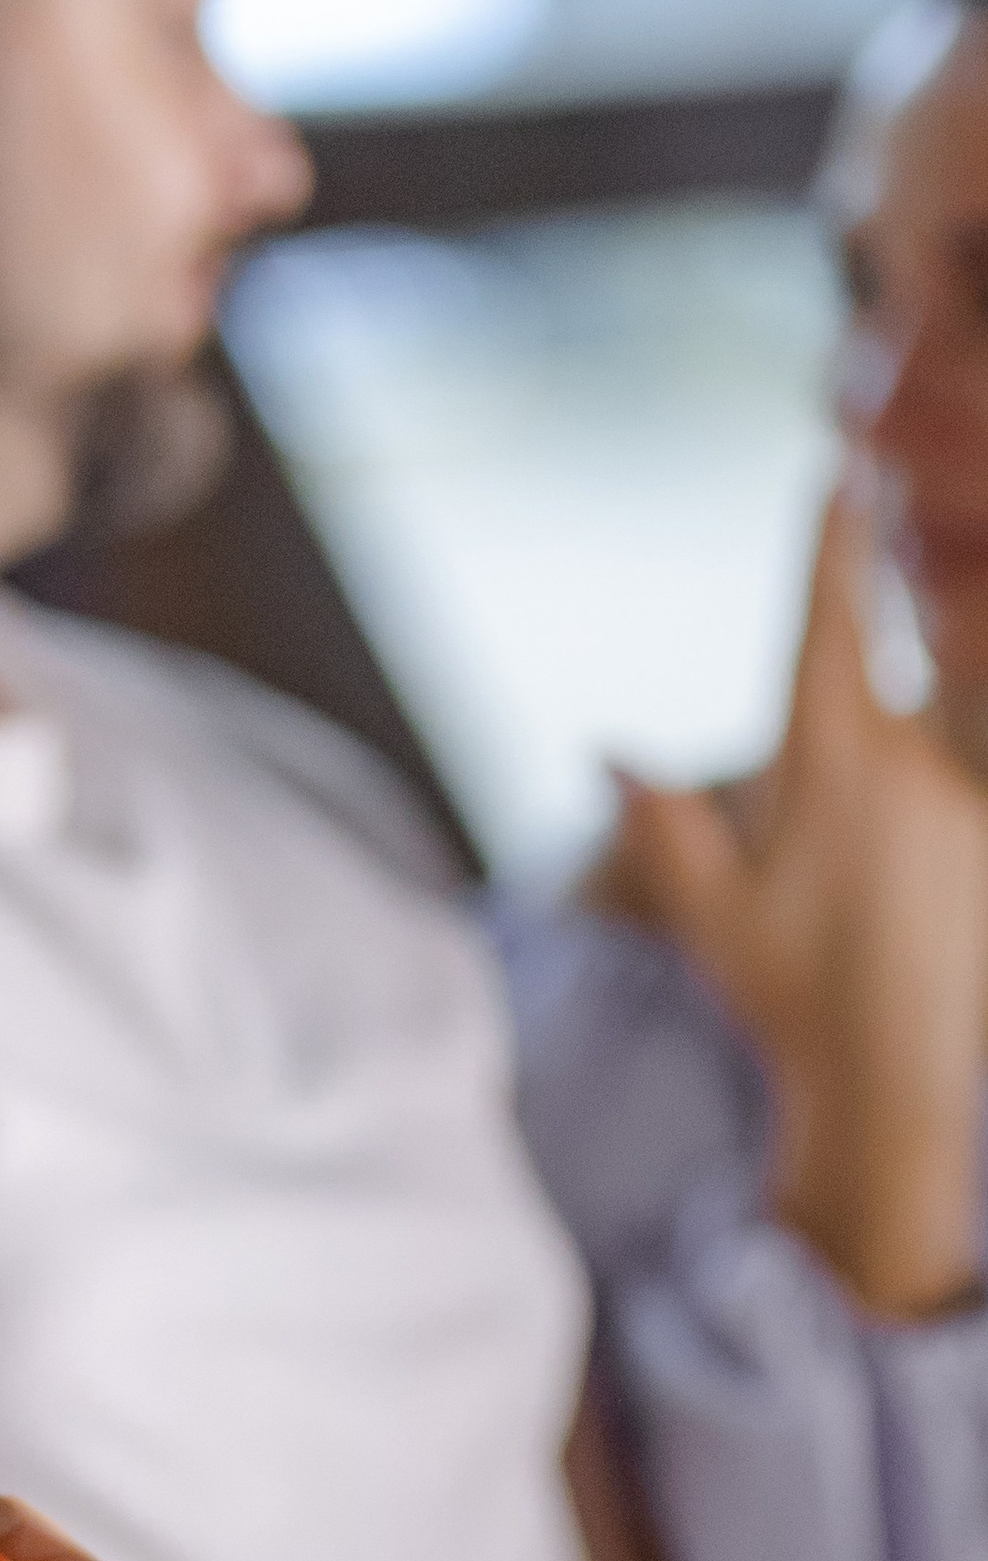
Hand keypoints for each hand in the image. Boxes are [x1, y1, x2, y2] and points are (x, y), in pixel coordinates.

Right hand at [602, 484, 987, 1317]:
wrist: (895, 1084)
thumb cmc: (789, 1002)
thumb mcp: (709, 917)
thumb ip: (665, 824)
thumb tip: (608, 750)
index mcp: (831, 768)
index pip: (827, 628)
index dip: (831, 547)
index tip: (840, 476)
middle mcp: (910, 765)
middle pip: (873, 677)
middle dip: (862, 640)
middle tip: (852, 607)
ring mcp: (964, 797)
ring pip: (918, 731)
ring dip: (883, 741)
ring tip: (846, 823)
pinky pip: (947, 779)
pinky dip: (919, 789)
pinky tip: (889, 867)